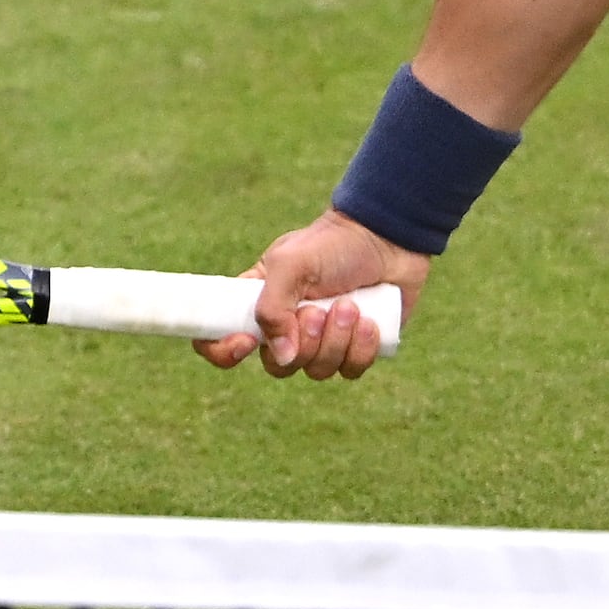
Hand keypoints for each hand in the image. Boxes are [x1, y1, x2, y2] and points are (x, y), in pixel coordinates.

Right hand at [209, 209, 422, 380]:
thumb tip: (282, 356)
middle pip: (278, 366)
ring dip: (335, 339)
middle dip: (303, 341)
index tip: (247, 342)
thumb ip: (273, 307)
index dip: (224, 352)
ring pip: (317, 370)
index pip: (219, 340)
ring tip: (350, 305)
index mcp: (259, 303)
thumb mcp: (292, 263)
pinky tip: (370, 322)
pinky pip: (350, 371)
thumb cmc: (334, 244)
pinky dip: (360, 349)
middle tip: (319, 310)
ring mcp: (323, 341)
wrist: (389, 238)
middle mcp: (288, 328)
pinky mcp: (356, 348)